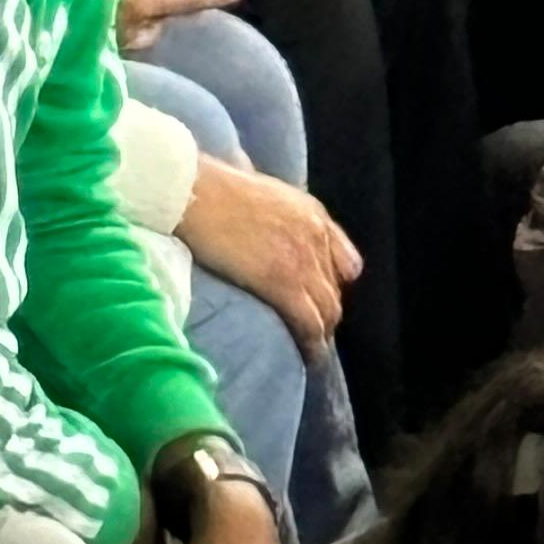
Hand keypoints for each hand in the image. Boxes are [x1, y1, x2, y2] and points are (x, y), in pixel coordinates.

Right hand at [175, 160, 360, 349]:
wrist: (197, 193)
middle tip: (311, 331)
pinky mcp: (284, 284)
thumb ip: (279, 212)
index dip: (333, 284)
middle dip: (326, 313)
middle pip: (335, 290)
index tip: (319, 298)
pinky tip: (305, 355)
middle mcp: (316, 237)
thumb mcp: (265, 193)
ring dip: (321, 333)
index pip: (346, 262)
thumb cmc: (216, 188)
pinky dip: (311, 344)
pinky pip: (310, 324)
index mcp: (313, 214)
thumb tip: (268, 221)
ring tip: (309, 349)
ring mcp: (303, 261)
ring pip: (328, 311)